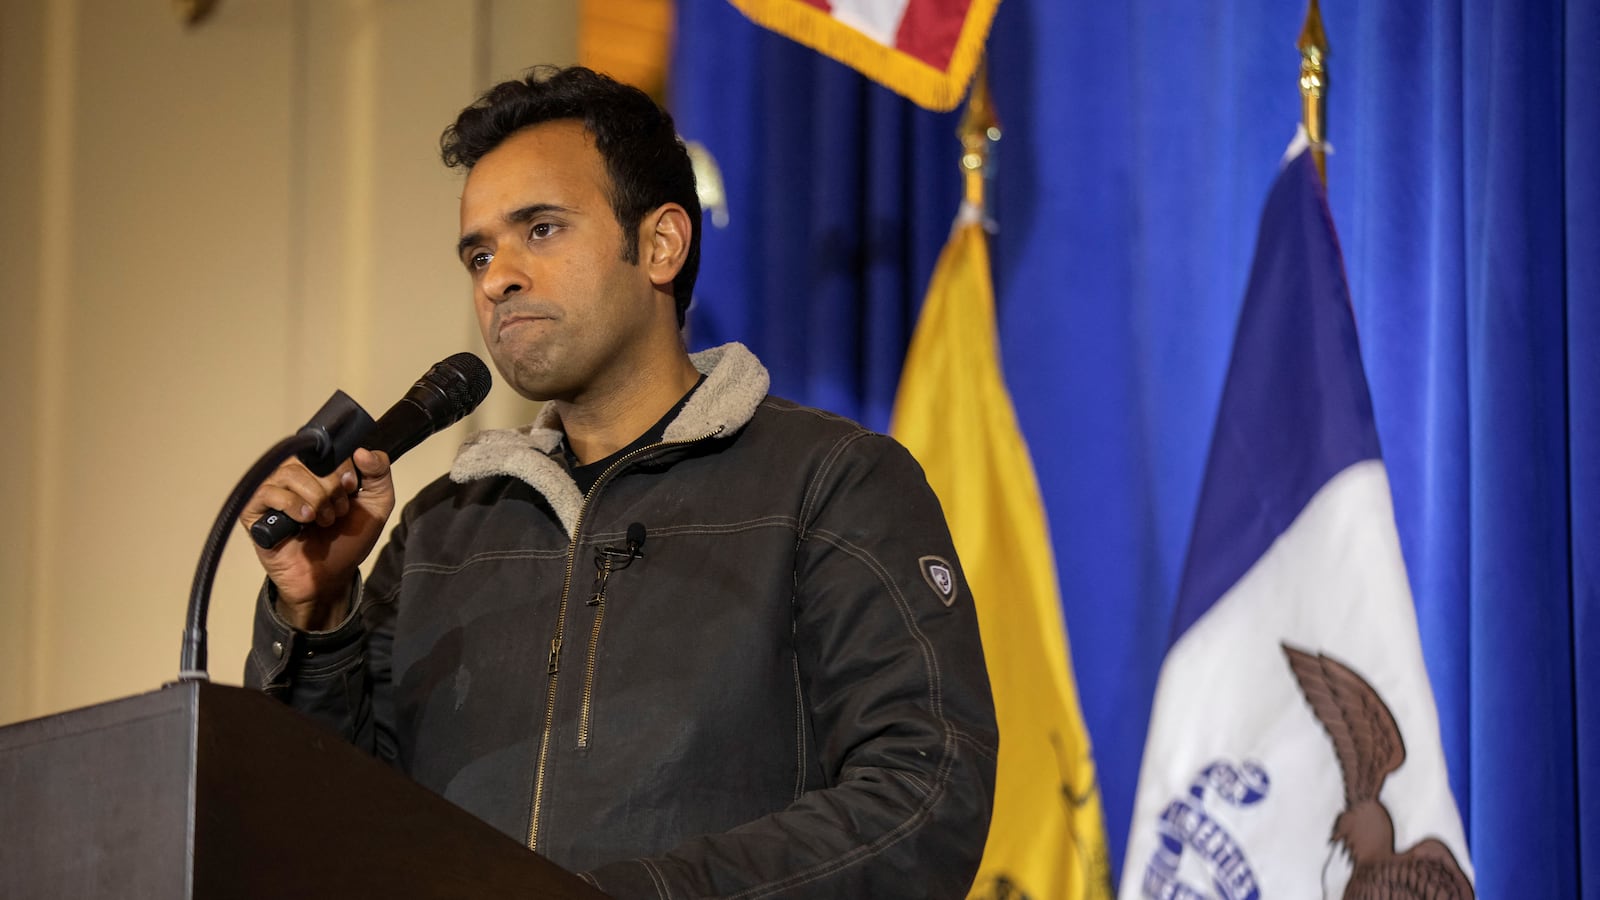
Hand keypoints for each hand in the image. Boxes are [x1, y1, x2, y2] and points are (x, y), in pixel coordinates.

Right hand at [240, 448, 394, 630]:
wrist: (331, 576)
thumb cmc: (347, 539)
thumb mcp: (376, 503)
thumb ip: (379, 472)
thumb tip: (362, 450)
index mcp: (319, 468)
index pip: (327, 447)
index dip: (342, 466)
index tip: (351, 488)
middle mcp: (293, 474)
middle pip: (308, 459)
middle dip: (331, 488)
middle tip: (337, 512)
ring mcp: (272, 490)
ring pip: (289, 474)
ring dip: (315, 499)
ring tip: (323, 520)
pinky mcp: (254, 510)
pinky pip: (268, 492)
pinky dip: (291, 505)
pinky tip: (304, 520)